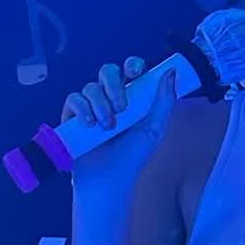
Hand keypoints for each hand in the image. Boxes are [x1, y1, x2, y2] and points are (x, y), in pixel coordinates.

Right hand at [61, 56, 177, 184]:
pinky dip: (82, 109)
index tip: (136, 73)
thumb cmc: (132, 157)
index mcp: (131, 97)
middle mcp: (109, 97)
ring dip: (100, 104)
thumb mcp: (153, 129)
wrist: (108, 179)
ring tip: (107, 127)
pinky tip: (89, 124)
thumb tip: (171, 72)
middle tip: (121, 108)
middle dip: (114, 86)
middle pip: (108, 71)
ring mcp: (90, 106)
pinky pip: (73, 99)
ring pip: (91, 87)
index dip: (132, 65)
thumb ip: (164, 101)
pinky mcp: (72, 116)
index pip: (130, 69)